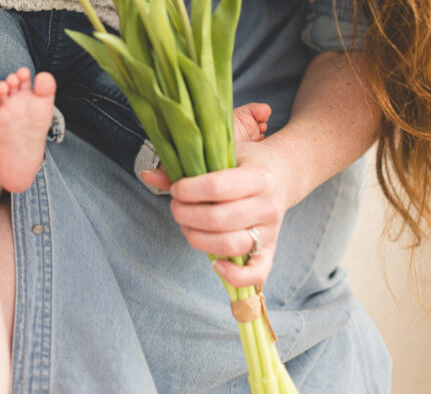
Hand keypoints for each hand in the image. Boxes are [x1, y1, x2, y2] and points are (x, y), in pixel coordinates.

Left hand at [142, 137, 288, 287]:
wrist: (284, 174)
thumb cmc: (246, 162)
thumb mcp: (222, 155)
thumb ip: (187, 167)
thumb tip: (147, 175)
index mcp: (258, 176)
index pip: (218, 187)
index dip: (189, 190)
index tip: (176, 189)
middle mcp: (267, 205)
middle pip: (220, 219)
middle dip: (187, 215)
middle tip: (176, 207)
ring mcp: (271, 231)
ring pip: (231, 246)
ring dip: (199, 239)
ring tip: (187, 226)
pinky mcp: (272, 252)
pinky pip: (256, 274)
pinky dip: (233, 275)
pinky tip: (213, 263)